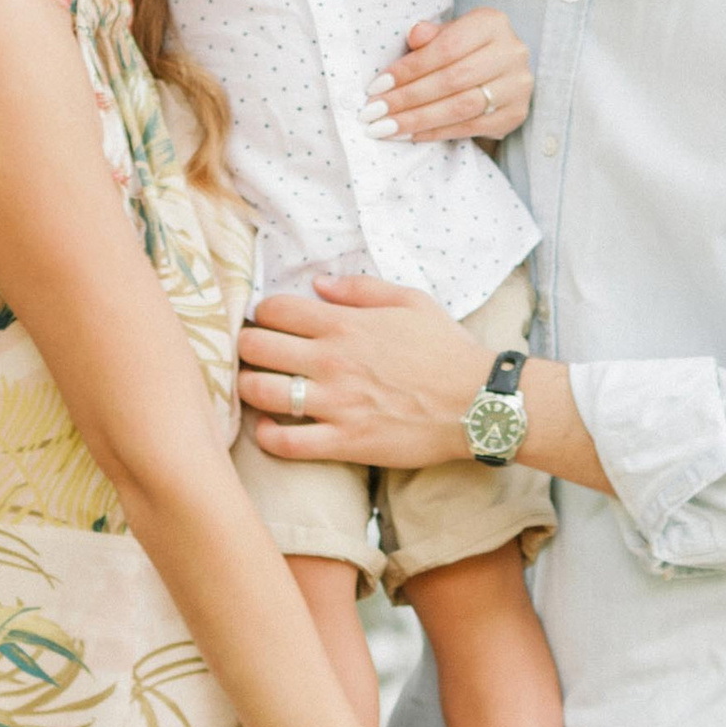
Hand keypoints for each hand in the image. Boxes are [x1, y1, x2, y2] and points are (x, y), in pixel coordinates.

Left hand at [240, 274, 486, 471]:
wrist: (479, 402)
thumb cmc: (447, 350)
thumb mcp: (412, 301)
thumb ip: (361, 289)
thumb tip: (318, 284)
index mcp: (344, 324)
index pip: (274, 310)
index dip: (262, 313)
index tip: (269, 322)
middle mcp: (331, 361)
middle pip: (255, 347)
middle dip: (246, 348)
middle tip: (256, 355)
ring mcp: (335, 403)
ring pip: (260, 392)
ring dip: (247, 388)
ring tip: (256, 388)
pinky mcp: (344, 442)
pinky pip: (286, 443)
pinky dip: (267, 436)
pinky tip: (269, 428)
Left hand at [368, 5, 531, 145]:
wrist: (498, 71)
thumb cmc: (464, 49)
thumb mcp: (447, 33)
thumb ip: (430, 35)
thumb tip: (415, 36)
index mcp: (492, 23)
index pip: (447, 48)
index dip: (409, 69)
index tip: (376, 86)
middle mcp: (511, 53)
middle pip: (453, 80)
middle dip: (407, 98)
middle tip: (374, 112)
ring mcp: (517, 85)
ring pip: (461, 107)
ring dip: (418, 119)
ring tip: (386, 127)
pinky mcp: (515, 114)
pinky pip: (471, 127)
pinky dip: (436, 133)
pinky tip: (411, 135)